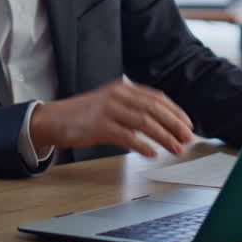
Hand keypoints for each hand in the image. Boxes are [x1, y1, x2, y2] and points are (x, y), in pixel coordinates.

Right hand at [29, 79, 193, 157]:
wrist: (53, 119)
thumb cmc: (84, 115)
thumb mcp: (110, 104)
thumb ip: (132, 109)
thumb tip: (161, 125)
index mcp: (122, 88)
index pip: (156, 97)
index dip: (175, 111)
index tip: (188, 125)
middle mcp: (116, 95)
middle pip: (154, 108)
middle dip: (174, 125)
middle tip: (188, 139)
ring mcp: (107, 109)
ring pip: (144, 122)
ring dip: (164, 137)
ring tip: (175, 149)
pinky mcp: (98, 126)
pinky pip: (127, 136)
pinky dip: (143, 145)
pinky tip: (152, 154)